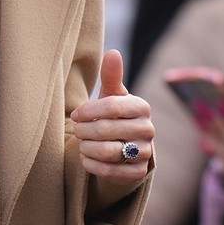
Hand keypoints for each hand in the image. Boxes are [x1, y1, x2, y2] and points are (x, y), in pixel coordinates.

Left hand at [71, 50, 153, 180]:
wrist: (126, 148)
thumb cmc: (115, 116)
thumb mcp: (112, 96)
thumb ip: (111, 76)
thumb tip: (112, 52)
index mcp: (142, 107)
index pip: (112, 106)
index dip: (89, 110)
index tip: (75, 115)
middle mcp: (148, 129)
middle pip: (107, 129)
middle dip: (85, 130)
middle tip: (77, 130)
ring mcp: (144, 152)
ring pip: (108, 151)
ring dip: (87, 148)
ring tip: (82, 143)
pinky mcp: (138, 173)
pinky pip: (110, 171)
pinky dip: (92, 165)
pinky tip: (86, 158)